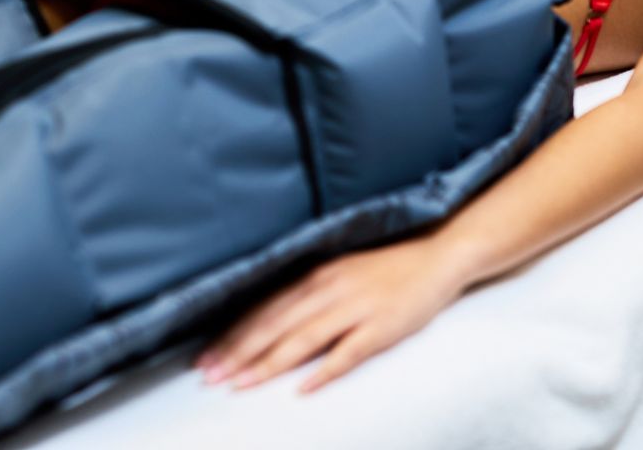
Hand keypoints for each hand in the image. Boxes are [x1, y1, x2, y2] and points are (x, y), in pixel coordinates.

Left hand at [194, 236, 463, 393]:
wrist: (436, 255)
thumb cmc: (386, 266)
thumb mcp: (340, 269)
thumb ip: (308, 292)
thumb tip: (269, 319)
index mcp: (317, 274)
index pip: (265, 307)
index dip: (234, 333)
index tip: (206, 356)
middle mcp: (330, 288)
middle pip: (276, 324)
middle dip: (239, 352)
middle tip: (209, 376)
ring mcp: (356, 307)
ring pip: (303, 338)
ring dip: (269, 363)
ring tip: (241, 384)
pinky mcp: (381, 326)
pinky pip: (348, 352)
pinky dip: (325, 370)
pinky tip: (304, 388)